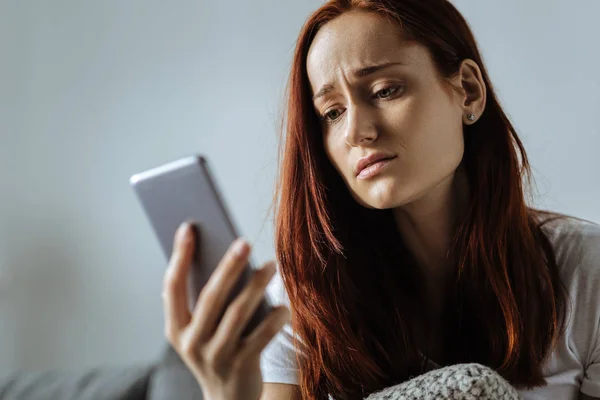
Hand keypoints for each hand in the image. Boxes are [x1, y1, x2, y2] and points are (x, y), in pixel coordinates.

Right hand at [162, 222, 290, 399]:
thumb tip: (220, 254)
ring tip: (271, 266)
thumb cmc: (216, 350)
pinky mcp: (241, 366)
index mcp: (176, 328)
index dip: (179, 257)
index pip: (172, 287)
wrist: (228, 399)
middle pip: (210, 297)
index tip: (188, 228)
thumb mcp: (200, 330)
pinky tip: (285, 305)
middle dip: (228, 267)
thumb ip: (204, 300)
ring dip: (256, 287)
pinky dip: (275, 319)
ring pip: (237, 314)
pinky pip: (261, 337)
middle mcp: (191, 342)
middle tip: (244, 241)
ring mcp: (215, 356)